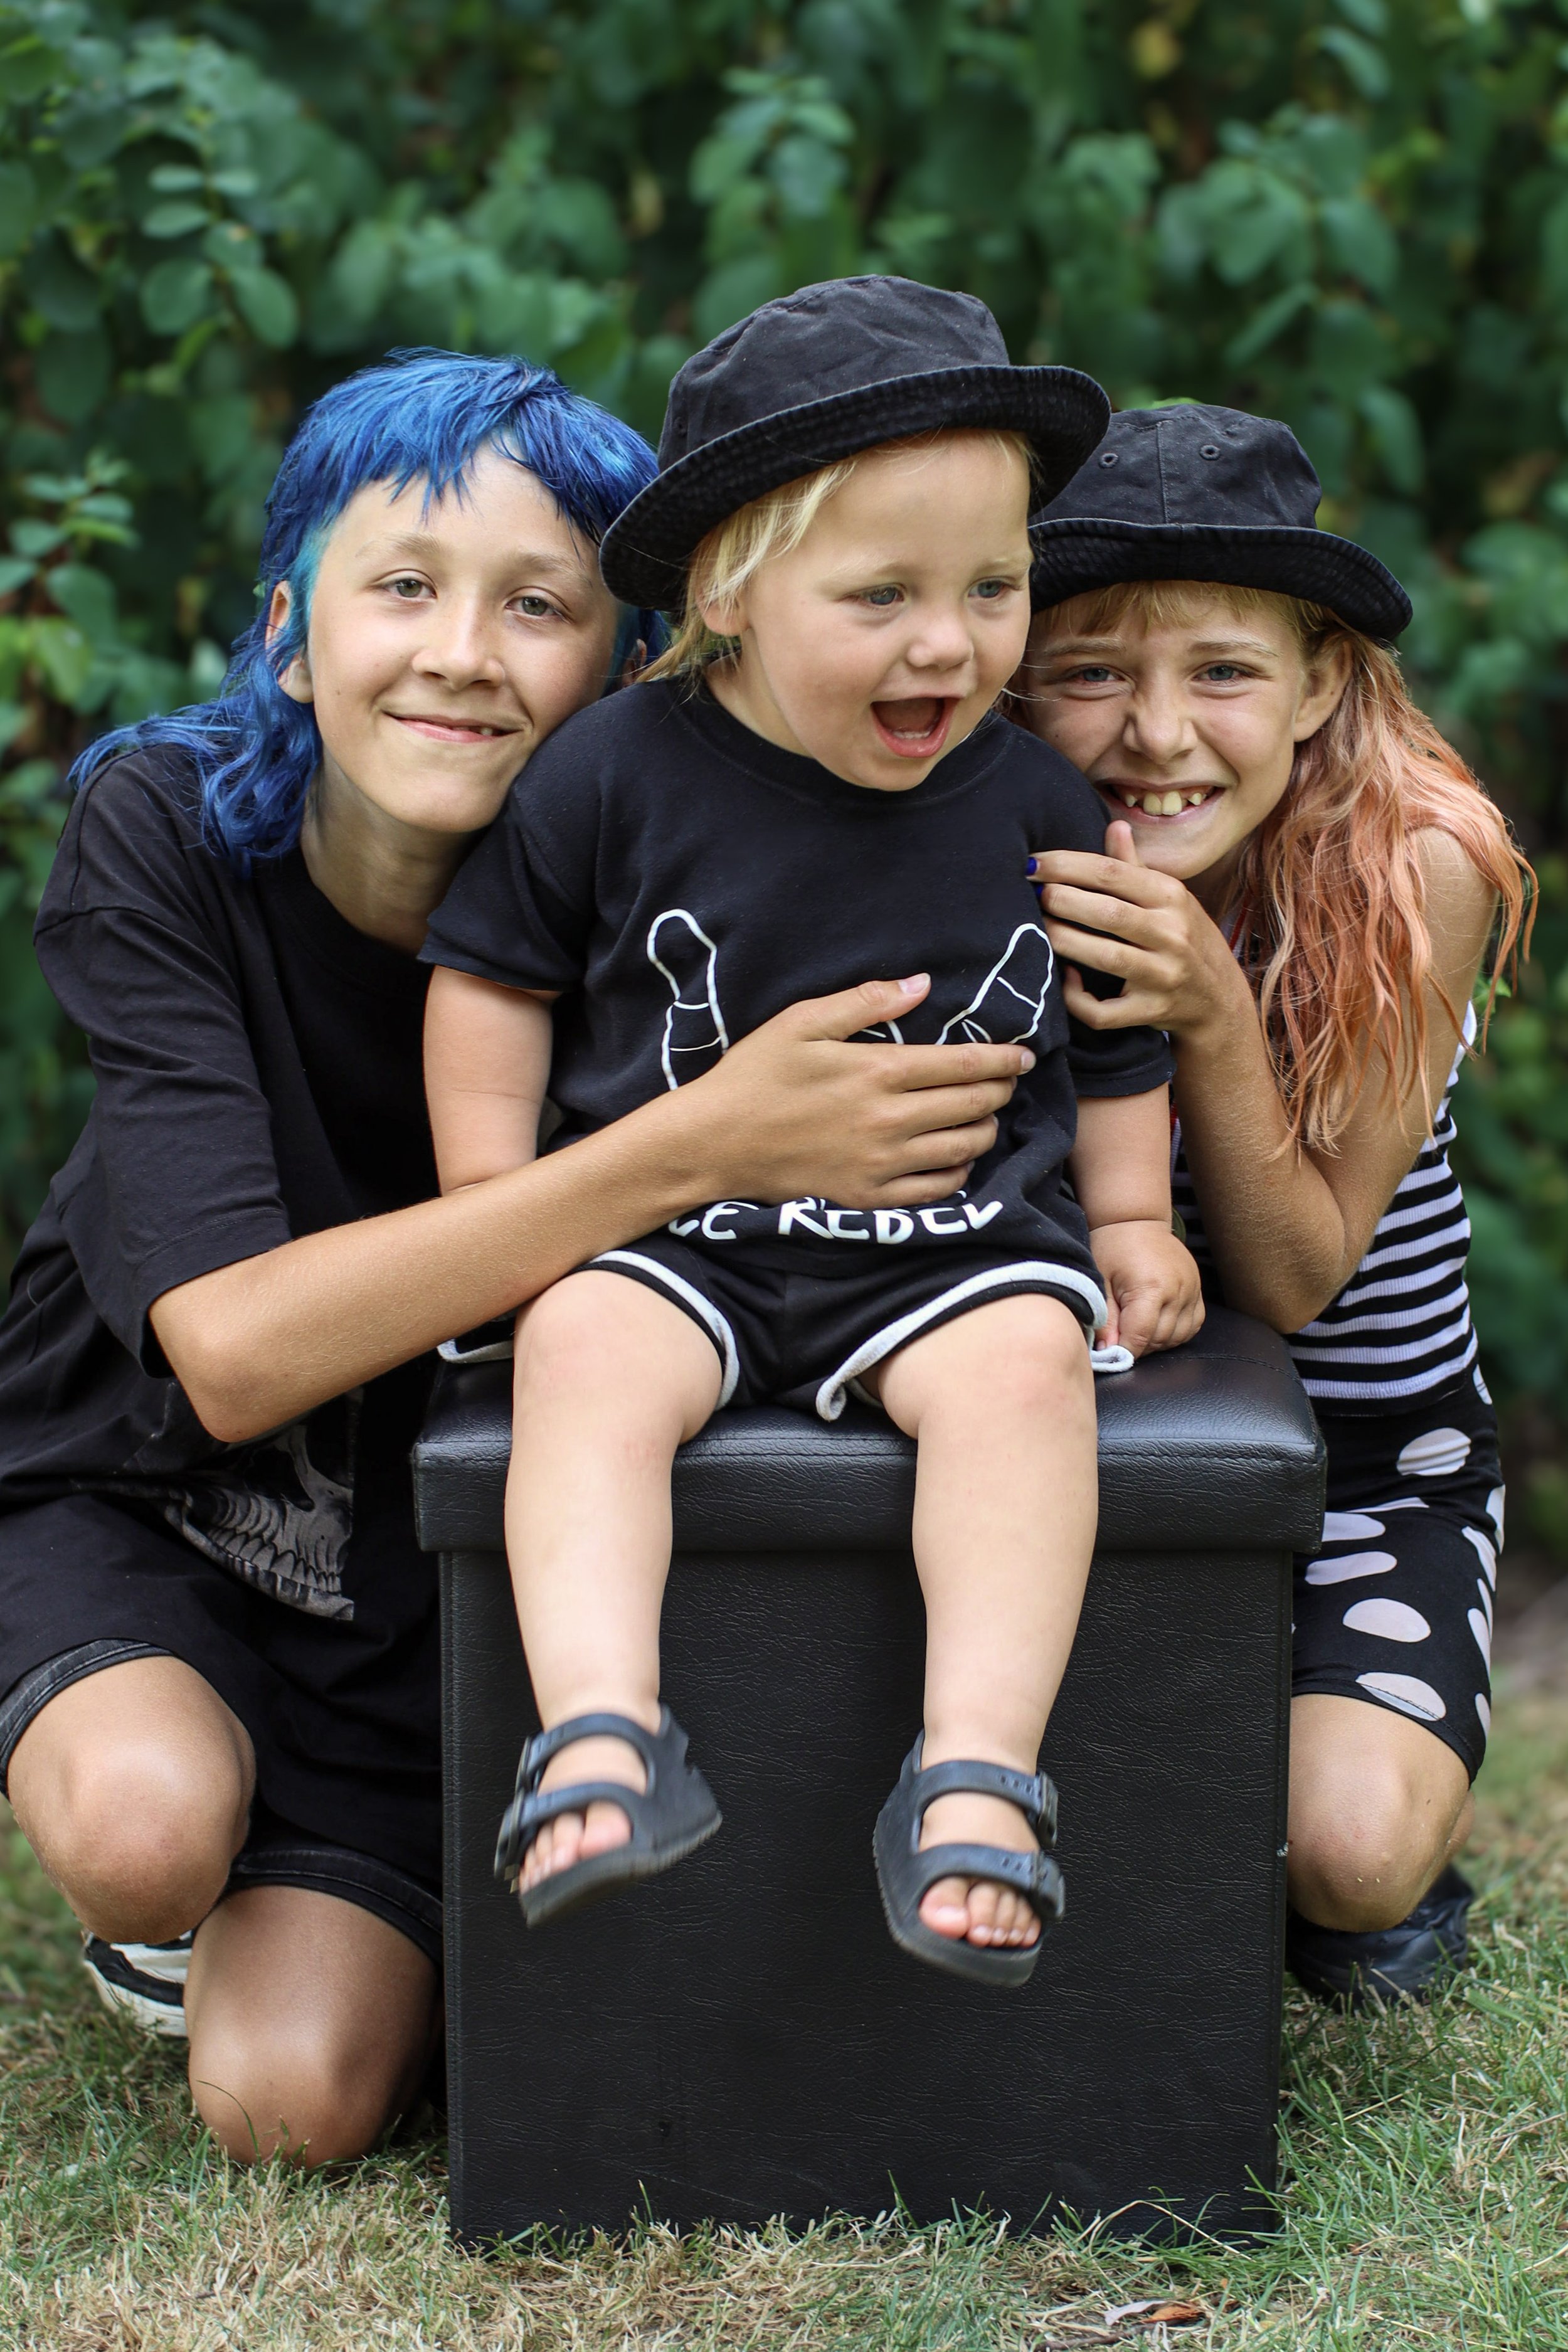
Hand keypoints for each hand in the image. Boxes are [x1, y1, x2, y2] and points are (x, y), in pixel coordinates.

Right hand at [676, 973, 1035, 1209]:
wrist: (714, 1143)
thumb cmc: (754, 1075)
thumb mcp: (801, 1022)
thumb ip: (866, 1001)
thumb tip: (922, 985)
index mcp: (878, 1071)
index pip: (965, 1065)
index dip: (1003, 1060)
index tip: (1023, 1056)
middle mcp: (889, 1121)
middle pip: (975, 1106)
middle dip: (1001, 1091)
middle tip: (1007, 1082)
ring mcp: (881, 1164)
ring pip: (965, 1149)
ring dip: (986, 1130)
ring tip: (984, 1116)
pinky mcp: (869, 1197)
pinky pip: (936, 1190)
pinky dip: (958, 1173)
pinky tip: (956, 1159)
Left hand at [1029, 820, 1249, 1040]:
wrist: (1219, 1000)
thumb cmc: (1187, 939)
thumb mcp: (1172, 899)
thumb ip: (1136, 867)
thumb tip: (1115, 825)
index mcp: (1172, 897)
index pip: (1112, 872)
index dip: (1066, 865)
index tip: (1033, 862)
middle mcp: (1172, 934)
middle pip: (1108, 912)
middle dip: (1061, 900)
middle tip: (1032, 894)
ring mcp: (1163, 976)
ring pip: (1105, 958)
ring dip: (1063, 940)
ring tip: (1037, 928)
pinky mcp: (1151, 1012)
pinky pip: (1103, 1011)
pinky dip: (1076, 997)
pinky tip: (1065, 978)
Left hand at [1089, 1219, 1204, 1358]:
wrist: (1136, 1221)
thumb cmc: (1113, 1247)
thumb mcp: (1101, 1281)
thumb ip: (1106, 1318)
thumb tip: (1108, 1350)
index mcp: (1151, 1287)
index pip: (1141, 1336)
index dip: (1125, 1350)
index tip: (1112, 1354)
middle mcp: (1178, 1290)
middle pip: (1160, 1339)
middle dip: (1139, 1346)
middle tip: (1120, 1340)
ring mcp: (1192, 1290)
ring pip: (1178, 1336)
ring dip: (1157, 1342)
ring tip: (1137, 1330)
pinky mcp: (1198, 1290)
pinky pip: (1192, 1325)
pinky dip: (1175, 1333)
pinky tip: (1157, 1326)